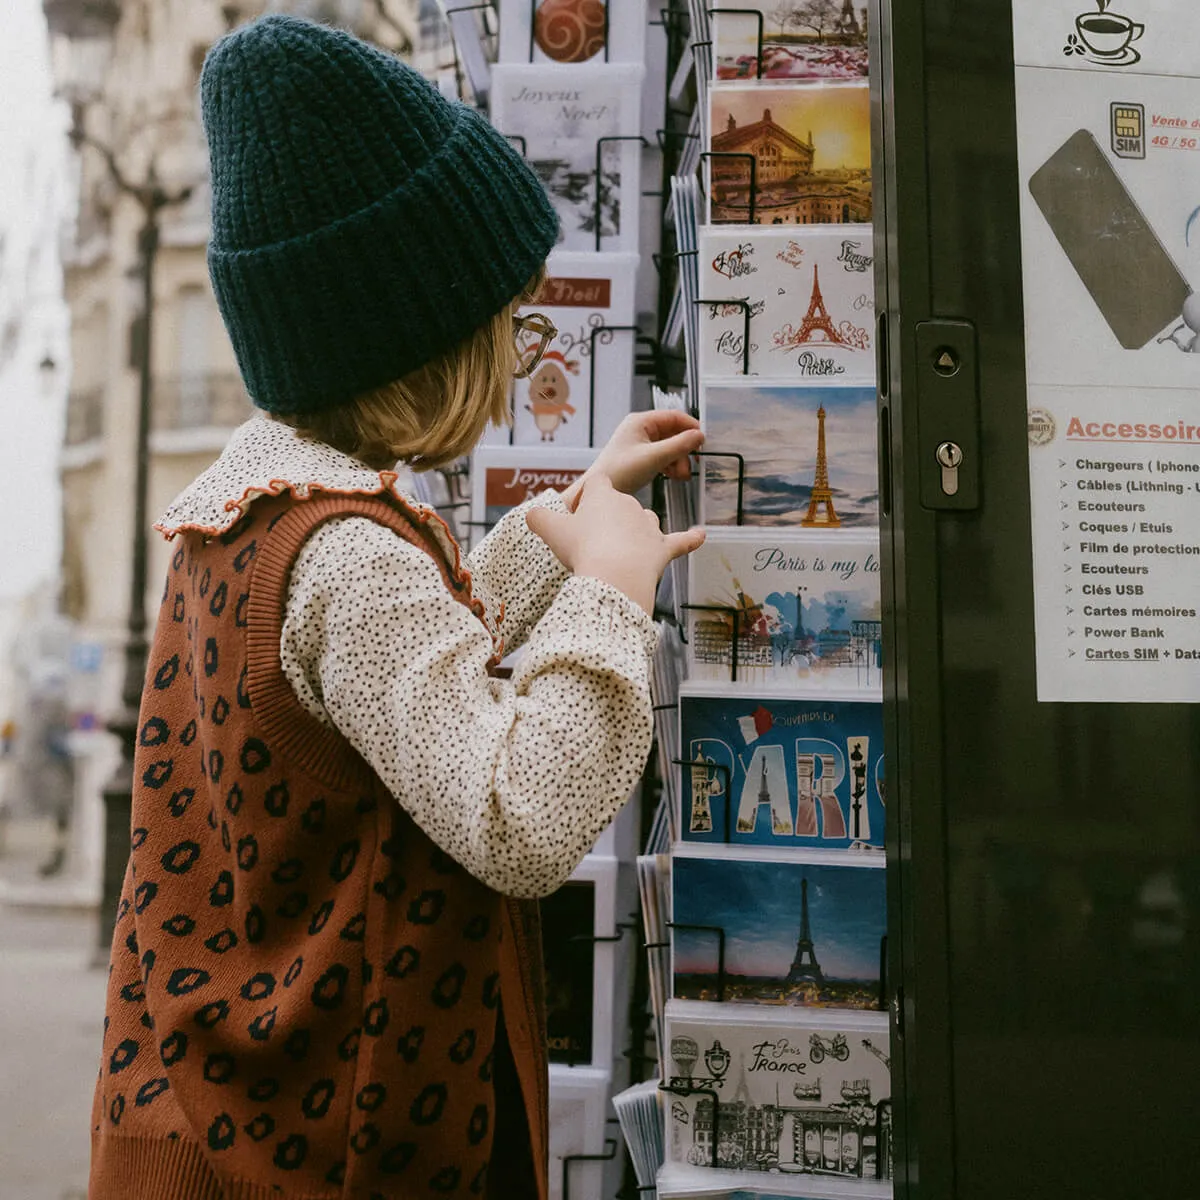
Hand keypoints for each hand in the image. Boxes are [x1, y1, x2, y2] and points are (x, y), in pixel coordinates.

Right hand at [526, 473, 704, 614]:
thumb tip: (530, 513)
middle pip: (619, 506)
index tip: (581, 514)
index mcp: (603, 495)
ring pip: (644, 521)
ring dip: (636, 532)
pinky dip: (691, 538)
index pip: (597, 485)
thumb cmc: (582, 550)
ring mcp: (649, 526)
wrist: (614, 576)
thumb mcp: (550, 530)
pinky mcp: (663, 548)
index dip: (589, 499)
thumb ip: (539, 518)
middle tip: (591, 546)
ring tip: (620, 552)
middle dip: (608, 522)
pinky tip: (700, 535)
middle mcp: (629, 504)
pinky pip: (681, 541)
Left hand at [561, 411, 702, 508]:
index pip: (673, 416)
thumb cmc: (619, 472)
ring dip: (678, 460)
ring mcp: (640, 444)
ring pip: (669, 447)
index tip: (703, 440)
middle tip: (691, 464)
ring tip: (681, 475)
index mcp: (640, 421)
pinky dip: (670, 465)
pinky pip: (662, 457)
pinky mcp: (640, 458)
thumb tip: (699, 436)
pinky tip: (673, 476)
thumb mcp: (654, 457)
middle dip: (684, 450)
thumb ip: (679, 445)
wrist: (599, 491)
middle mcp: (640, 429)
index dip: (690, 427)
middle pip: (673, 433)